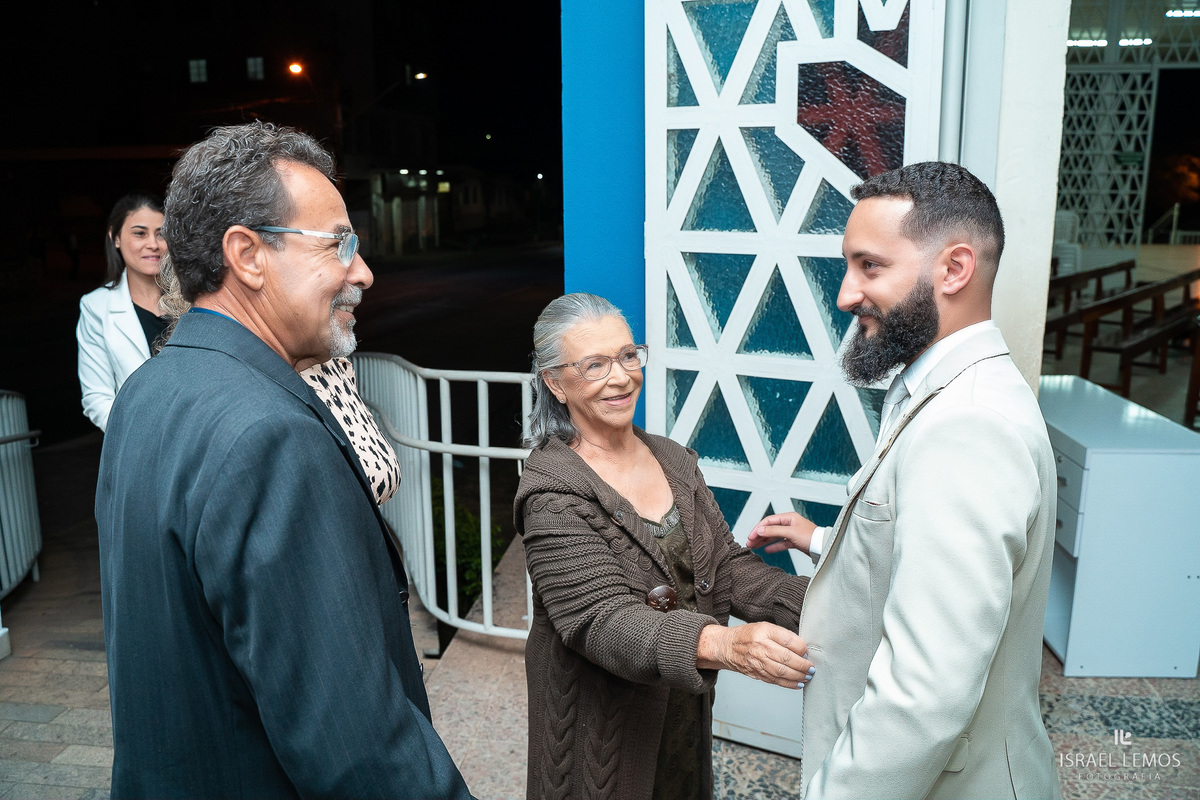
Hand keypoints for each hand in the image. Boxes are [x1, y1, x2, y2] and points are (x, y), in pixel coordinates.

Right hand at [696, 623, 815, 689]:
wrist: (727, 647)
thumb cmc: (748, 635)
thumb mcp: (765, 627)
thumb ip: (783, 636)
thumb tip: (802, 649)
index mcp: (764, 631)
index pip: (787, 640)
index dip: (801, 648)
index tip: (807, 652)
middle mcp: (760, 647)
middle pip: (786, 658)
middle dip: (802, 665)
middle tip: (812, 668)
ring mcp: (757, 662)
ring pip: (781, 672)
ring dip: (798, 676)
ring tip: (808, 676)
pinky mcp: (756, 673)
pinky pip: (775, 680)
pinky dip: (789, 684)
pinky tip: (798, 683)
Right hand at [746, 511, 815, 554]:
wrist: (823, 547)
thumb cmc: (811, 537)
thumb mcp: (790, 533)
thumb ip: (774, 531)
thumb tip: (760, 530)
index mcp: (788, 517)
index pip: (768, 521)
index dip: (758, 528)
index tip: (751, 536)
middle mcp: (789, 524)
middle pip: (770, 528)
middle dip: (759, 535)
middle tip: (749, 542)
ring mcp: (791, 533)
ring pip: (774, 536)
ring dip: (764, 541)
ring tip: (754, 546)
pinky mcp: (794, 541)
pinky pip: (780, 543)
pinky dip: (773, 546)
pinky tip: (766, 549)